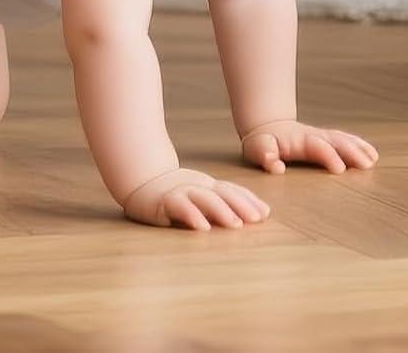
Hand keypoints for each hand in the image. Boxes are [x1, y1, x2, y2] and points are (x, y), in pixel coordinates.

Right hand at [121, 166, 270, 230]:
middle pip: (224, 193)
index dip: (250, 200)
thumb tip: (243, 219)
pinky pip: (181, 208)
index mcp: (208, 185)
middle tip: (258, 219)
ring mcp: (182, 192)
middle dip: (242, 206)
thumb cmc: (174, 194)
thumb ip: (217, 205)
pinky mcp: (165, 202)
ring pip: (206, 199)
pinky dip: (193, 217)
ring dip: (223, 212)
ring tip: (236, 225)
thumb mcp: (198, 197)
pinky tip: (203, 228)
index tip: (266, 214)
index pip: (233, 191)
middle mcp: (198, 186)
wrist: (142, 180)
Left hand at [239, 118, 378, 174]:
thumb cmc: (262, 142)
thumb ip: (266, 156)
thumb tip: (277, 167)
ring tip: (373, 159)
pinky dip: (360, 145)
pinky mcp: (327, 140)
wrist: (268, 126)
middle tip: (367, 165)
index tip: (341, 170)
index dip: (329, 156)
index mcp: (300, 140)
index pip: (318, 148)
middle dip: (352, 152)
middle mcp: (315, 136)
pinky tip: (372, 155)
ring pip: (344, 140)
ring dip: (359, 148)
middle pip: (337, 142)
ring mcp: (322, 137)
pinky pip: (346, 140)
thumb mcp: (257, 149)